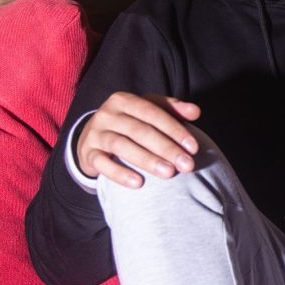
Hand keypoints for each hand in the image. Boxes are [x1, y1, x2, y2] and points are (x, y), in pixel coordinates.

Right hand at [76, 92, 200, 187]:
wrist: (92, 139)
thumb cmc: (129, 124)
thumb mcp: (147, 112)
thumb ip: (172, 110)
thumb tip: (196, 111)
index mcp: (124, 100)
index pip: (153, 113)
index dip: (174, 130)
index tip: (193, 148)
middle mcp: (108, 114)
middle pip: (140, 131)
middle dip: (166, 148)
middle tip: (187, 165)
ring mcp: (95, 134)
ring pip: (122, 146)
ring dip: (147, 160)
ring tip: (169, 173)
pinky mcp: (88, 153)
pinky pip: (102, 163)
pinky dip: (120, 174)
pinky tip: (138, 183)